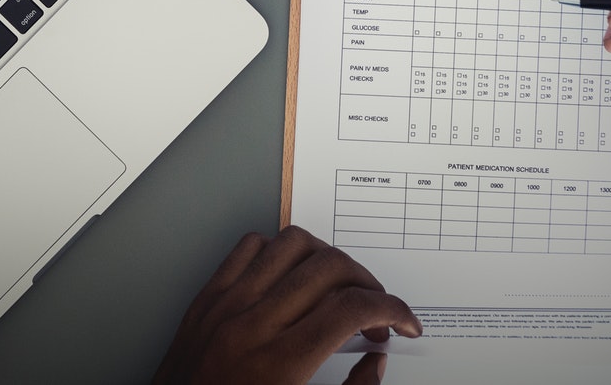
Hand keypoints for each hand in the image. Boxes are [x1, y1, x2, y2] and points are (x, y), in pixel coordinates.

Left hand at [151, 225, 419, 384]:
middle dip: (367, 284)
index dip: (391, 310)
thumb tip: (376, 359)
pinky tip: (291, 276)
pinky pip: (248, 247)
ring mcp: (225, 305)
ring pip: (291, 245)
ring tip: (339, 287)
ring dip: (327, 258)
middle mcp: (251, 325)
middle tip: (377, 312)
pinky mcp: (206, 298)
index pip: (350, 310)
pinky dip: (278, 251)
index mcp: (279, 365)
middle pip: (329, 269)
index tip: (404, 324)